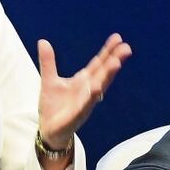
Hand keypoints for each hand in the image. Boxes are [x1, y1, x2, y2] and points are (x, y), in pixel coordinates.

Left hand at [36, 33, 131, 147]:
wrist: (48, 131)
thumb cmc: (53, 107)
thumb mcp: (49, 80)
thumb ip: (48, 62)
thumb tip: (43, 41)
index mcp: (83, 81)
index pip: (98, 63)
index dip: (107, 51)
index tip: (117, 38)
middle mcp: (88, 91)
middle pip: (103, 73)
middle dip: (114, 60)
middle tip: (126, 48)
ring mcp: (84, 103)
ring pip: (99, 88)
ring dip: (107, 76)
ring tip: (116, 63)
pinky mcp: (76, 116)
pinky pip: (86, 105)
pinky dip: (92, 97)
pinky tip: (98, 88)